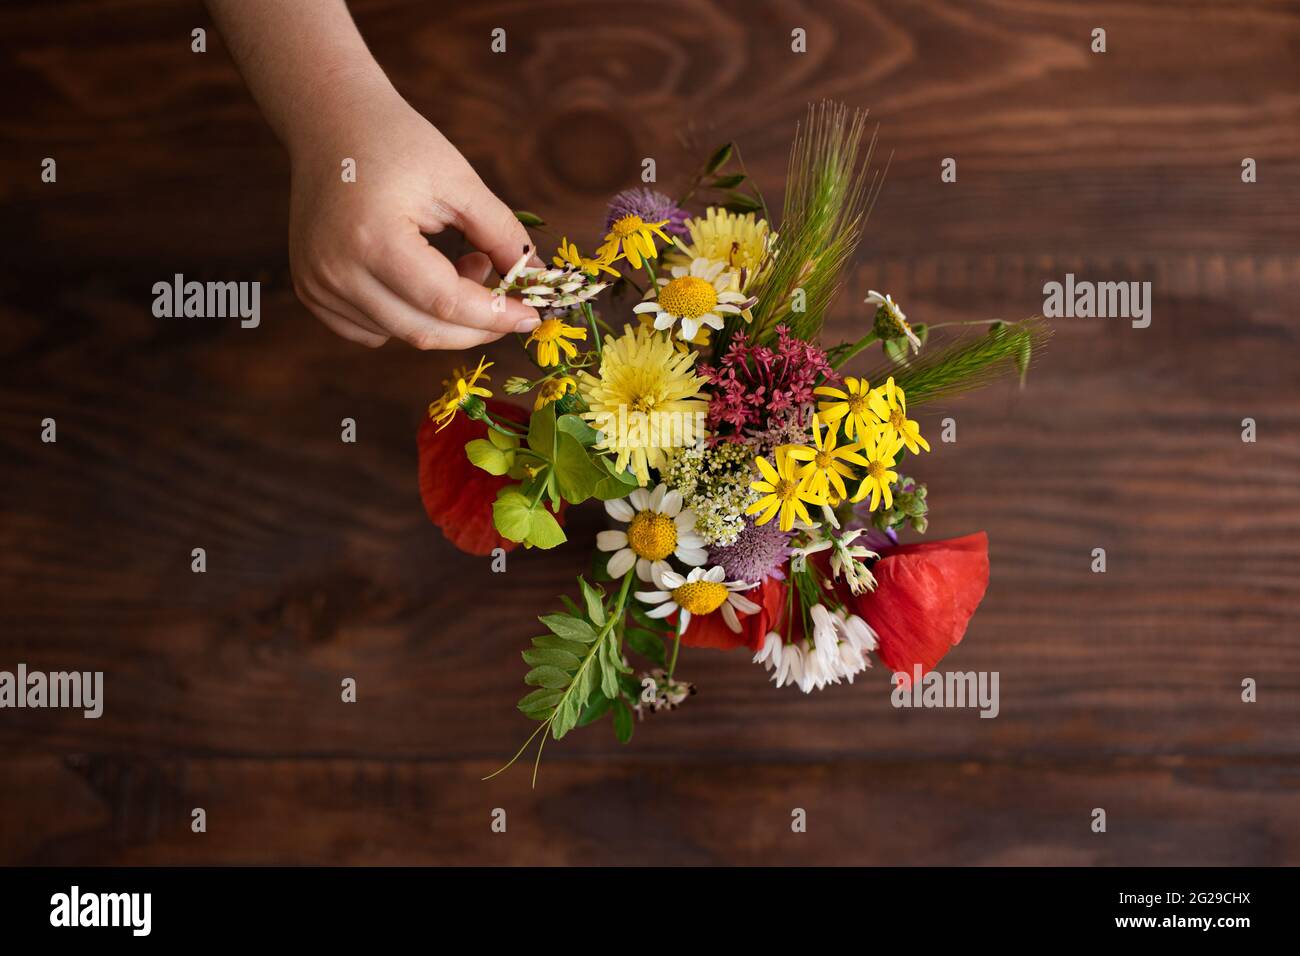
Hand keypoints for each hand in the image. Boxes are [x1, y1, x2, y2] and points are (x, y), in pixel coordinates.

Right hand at [286, 87, 540, 348]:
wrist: (330, 121)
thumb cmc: (397, 142)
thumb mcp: (459, 181)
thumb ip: (501, 235)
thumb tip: (536, 282)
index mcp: (372, 239)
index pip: (445, 302)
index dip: (496, 315)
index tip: (532, 316)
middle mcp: (336, 272)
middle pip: (424, 331)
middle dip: (476, 325)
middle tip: (504, 294)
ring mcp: (317, 286)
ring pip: (402, 335)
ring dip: (445, 317)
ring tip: (458, 263)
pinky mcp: (312, 292)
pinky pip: (374, 331)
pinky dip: (409, 317)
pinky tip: (420, 276)